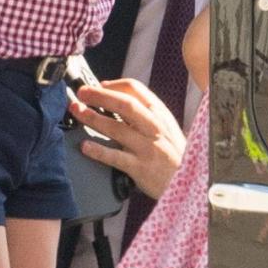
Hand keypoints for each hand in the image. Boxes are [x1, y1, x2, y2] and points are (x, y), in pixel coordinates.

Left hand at [69, 77, 186, 199]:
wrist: (191, 183)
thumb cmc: (173, 153)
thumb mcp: (165, 126)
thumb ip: (144, 112)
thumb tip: (114, 95)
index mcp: (159, 114)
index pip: (135, 89)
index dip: (113, 85)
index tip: (97, 85)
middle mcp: (154, 128)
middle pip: (124, 104)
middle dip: (99, 96)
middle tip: (81, 93)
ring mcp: (147, 148)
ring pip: (117, 128)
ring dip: (93, 118)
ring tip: (77, 112)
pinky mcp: (140, 167)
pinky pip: (116, 157)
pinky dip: (99, 151)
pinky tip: (85, 146)